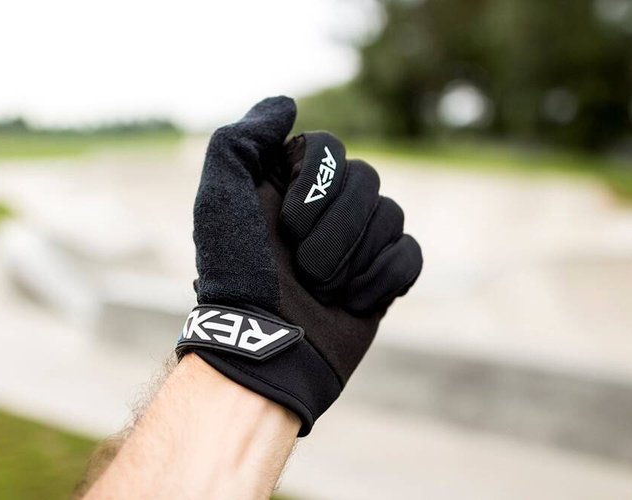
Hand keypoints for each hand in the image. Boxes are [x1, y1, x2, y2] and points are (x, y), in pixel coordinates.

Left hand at [177, 96, 421, 434]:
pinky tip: (352, 302)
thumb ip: (241, 140)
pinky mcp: (380, 275)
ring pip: (392, 213)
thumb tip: (288, 104)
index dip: (315, 188)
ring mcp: (355, 241)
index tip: (285, 226)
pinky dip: (383, 279)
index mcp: (288, 182)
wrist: (268, 349)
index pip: (329, 147)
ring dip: (353, 259)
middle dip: (334, 232)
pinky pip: (410, 253)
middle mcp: (323, 207)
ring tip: (323, 290)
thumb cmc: (238, 275)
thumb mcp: (220, 199)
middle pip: (366, 179)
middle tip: (303, 269)